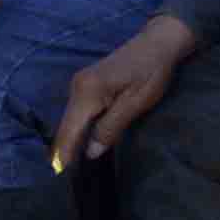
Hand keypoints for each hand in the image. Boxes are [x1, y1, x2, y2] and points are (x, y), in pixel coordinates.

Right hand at [50, 12, 198, 168]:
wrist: (157, 43)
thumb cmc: (151, 73)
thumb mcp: (135, 103)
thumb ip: (111, 128)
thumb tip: (90, 153)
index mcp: (88, 92)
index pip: (70, 130)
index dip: (65, 154)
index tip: (61, 177)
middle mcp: (77, 87)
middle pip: (65, 126)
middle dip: (64, 150)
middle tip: (66, 177)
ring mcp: (79, 84)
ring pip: (69, 119)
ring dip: (70, 140)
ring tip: (71, 165)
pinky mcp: (86, 84)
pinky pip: (76, 112)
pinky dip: (77, 128)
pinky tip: (81, 142)